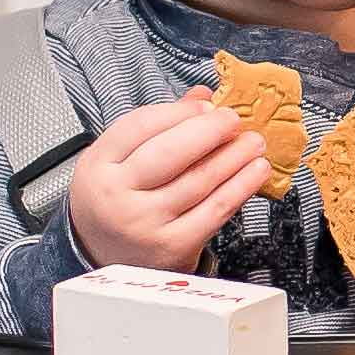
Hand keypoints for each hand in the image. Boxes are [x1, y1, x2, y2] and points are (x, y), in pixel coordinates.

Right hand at [67, 89, 267, 271]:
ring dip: (235, 155)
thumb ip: (158, 126)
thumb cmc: (115, 202)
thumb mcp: (119, 160)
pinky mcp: (173, 245)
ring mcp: (145, 223)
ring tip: (253, 142)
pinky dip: (242, 186)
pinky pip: (216, 209)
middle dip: (210, 130)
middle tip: (234, 120)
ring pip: (199, 180)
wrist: (104, 258)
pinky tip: (256, 170)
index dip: (179, 112)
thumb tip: (201, 96)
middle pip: (170, 152)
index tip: (206, 105)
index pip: (140, 127)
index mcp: (98, 166)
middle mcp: (116, 196)